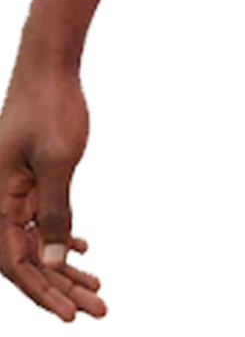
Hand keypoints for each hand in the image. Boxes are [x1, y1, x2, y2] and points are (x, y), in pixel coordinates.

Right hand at [0, 63, 105, 319]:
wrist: (49, 67)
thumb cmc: (51, 109)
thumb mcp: (59, 162)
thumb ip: (56, 213)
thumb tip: (56, 261)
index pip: (15, 263)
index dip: (42, 292)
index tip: (70, 315)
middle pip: (27, 259)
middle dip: (61, 287)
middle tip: (98, 309)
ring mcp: (12, 190)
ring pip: (37, 241)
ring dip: (65, 266)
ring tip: (97, 290)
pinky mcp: (28, 179)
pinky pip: (41, 219)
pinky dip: (63, 237)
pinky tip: (84, 251)